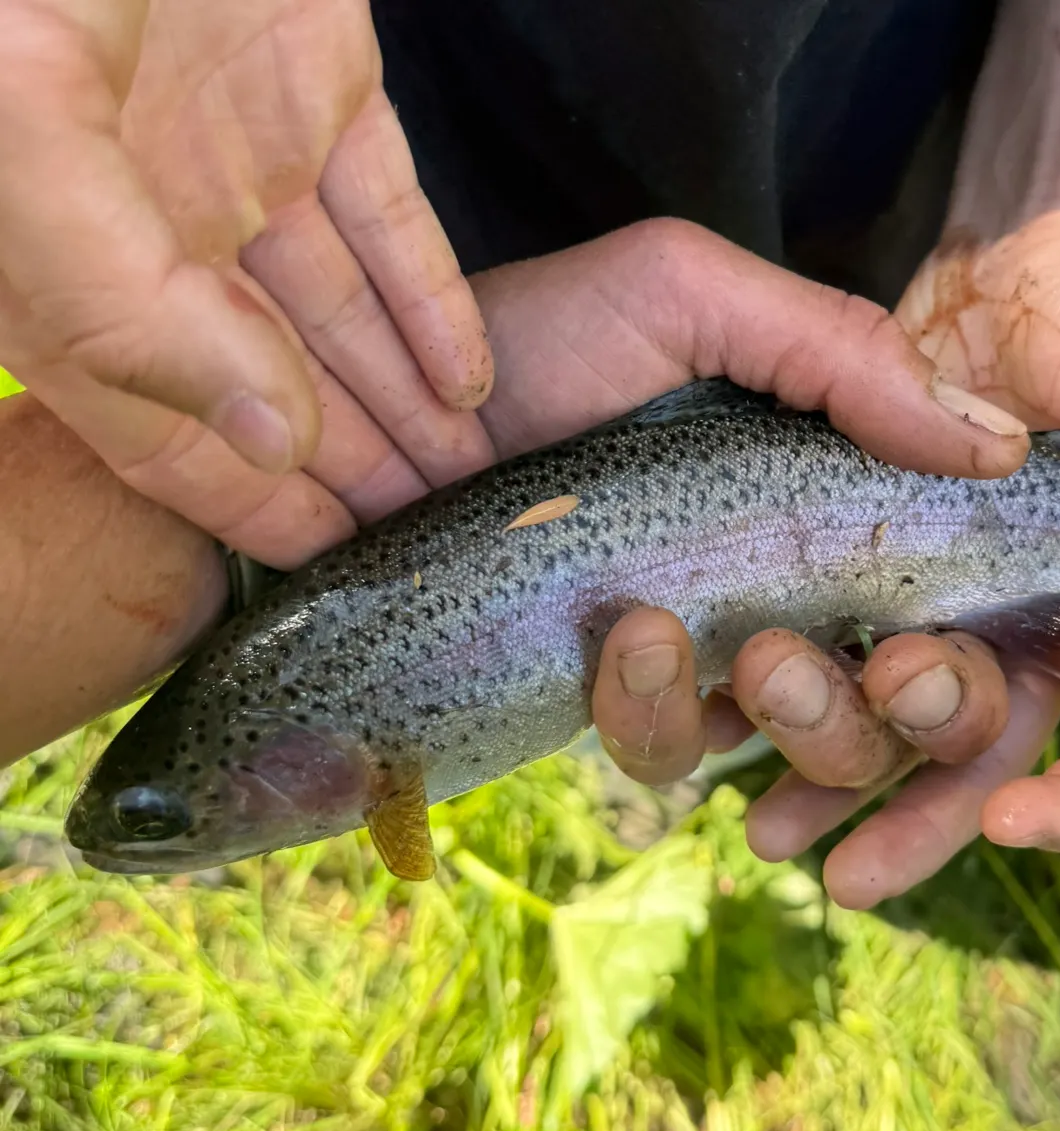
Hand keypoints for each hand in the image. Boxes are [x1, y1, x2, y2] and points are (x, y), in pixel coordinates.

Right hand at [0, 0, 495, 565]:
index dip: (251, 511)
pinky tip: (475, 384)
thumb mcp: (24, 151)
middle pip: (277, 387)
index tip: (334, 573)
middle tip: (433, 551)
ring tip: (476, 488)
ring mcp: (243, 159)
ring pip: (347, 318)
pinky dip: (436, 299)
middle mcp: (159, 230)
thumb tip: (261, 438)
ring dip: (411, 404)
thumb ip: (131, 310)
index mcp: (66, 266)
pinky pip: (393, 222)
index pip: (169, 432)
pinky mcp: (319, 91)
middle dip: (354, 473)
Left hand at [465, 219, 1059, 905]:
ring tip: (766, 658)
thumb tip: (998, 449)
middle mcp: (817, 594)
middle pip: (939, 716)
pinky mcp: (633, 703)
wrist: (374, 398)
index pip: (1017, 611)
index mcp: (868, 508)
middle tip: (905, 668)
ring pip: (825, 755)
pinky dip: (674, 721)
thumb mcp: (699, 295)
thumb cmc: (547, 334)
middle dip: (943, 716)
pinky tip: (648, 651)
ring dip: (817, 727)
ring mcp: (726, 657)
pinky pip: (682, 757)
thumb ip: (846, 356)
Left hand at [812, 207, 1059, 898]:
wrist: (1027, 258)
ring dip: (826, 781)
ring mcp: (930, 613)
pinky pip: (803, 659)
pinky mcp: (849, 575)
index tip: (1012, 819)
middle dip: (921, 815)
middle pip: (978, 767)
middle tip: (855, 864)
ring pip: (880, 730)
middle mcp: (1021, 642)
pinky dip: (757, 709)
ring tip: (768, 832)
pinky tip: (714, 738)